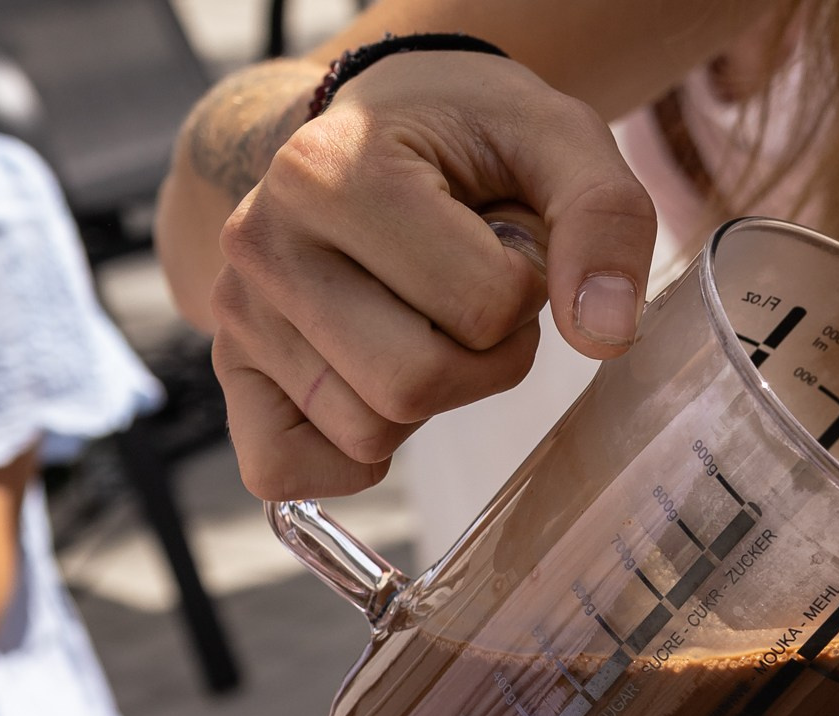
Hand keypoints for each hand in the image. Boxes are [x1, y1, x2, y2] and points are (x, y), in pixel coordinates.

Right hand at [210, 52, 657, 499]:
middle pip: (414, 387)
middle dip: (483, 360)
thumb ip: (604, 218)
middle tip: (475, 299)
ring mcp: (239, 312)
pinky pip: (282, 470)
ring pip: (367, 434)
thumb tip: (605, 336)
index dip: (525, 293)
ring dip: (429, 400)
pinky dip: (347, 459)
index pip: (482, 307)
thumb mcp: (557, 139)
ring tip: (424, 317)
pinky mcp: (232, 370)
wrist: (376, 122)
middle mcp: (263, 243)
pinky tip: (378, 386)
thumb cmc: (470, 134)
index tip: (506, 247)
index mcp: (331, 172)